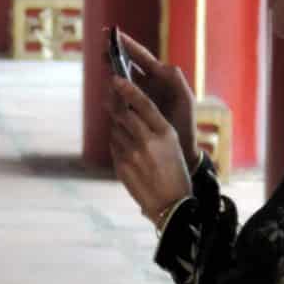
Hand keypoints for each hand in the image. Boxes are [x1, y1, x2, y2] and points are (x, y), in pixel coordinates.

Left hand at [106, 74, 193, 222]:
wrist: (170, 204)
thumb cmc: (175, 172)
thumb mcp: (172, 145)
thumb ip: (153, 127)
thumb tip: (130, 111)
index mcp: (165, 133)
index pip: (144, 105)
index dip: (129, 90)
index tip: (117, 78)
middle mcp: (148, 141)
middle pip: (124, 114)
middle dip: (114, 103)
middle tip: (109, 95)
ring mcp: (132, 154)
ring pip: (116, 129)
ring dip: (117, 125)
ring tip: (127, 132)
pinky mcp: (121, 165)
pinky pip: (114, 145)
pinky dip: (117, 141)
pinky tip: (127, 149)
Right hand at [111, 31, 197, 169]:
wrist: (180, 151)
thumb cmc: (186, 124)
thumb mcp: (185, 100)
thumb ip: (176, 80)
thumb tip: (163, 64)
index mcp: (160, 78)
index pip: (141, 56)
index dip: (127, 44)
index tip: (113, 33)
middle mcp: (146, 85)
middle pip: (125, 65)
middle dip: (113, 56)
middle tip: (102, 48)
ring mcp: (135, 98)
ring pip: (118, 82)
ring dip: (111, 75)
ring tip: (106, 70)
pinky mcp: (128, 113)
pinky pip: (117, 100)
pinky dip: (111, 95)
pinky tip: (108, 94)